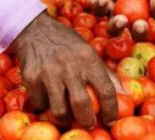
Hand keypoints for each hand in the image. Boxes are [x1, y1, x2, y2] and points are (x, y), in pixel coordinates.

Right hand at [12, 12, 121, 127]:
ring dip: (66, 119)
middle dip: (87, 121)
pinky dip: (46, 107)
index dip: (111, 110)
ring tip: (69, 116)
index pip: (106, 90)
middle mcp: (69, 66)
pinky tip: (50, 100)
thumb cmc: (67, 43)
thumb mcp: (89, 51)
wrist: (36, 30)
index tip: (110, 121)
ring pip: (59, 110)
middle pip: (81, 105)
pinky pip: (41, 104)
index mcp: (88, 59)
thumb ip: (105, 73)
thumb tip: (123, 93)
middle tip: (89, 124)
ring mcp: (48, 73)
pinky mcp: (31, 78)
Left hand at [83, 0, 154, 39]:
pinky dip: (101, 6)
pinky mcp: (99, 7)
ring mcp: (115, 12)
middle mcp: (133, 14)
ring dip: (118, 28)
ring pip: (116, 29)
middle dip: (141, 31)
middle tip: (141, 23)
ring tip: (121, 20)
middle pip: (138, 30)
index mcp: (150, 5)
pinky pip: (99, 11)